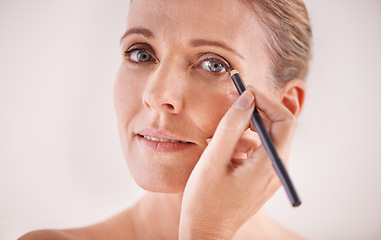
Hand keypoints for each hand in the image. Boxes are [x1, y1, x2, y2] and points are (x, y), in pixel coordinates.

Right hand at [179, 86, 296, 239]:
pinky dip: (242, 143)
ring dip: (245, 128)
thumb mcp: (214, 158)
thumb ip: (231, 126)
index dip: (266, 100)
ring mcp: (271, 175)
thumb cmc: (206, 200)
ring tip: (220, 132)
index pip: (284, 120)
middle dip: (254, 111)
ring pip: (265, 138)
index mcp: (270, 164)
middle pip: (276, 127)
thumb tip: (246, 98)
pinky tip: (222, 149)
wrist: (206, 232)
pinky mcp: (262, 178)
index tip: (245, 89)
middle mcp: (277, 169)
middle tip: (231, 101)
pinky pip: (258, 151)